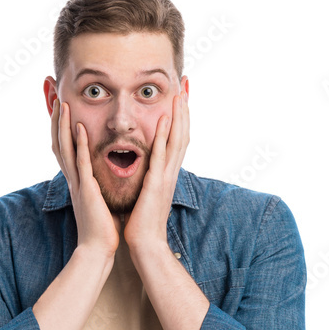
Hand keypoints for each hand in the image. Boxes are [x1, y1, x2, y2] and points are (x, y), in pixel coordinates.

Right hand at [50, 99, 119, 256]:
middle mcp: (73, 178)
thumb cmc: (102, 228)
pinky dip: (79, 144)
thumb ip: (96, 185)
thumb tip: (102, 176)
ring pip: (66, 148)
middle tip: (52, 97)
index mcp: (77, 180)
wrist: (99, 249)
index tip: (59, 107)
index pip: (65, 148)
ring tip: (62, 104)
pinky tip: (79, 127)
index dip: (60, 127)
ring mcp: (77, 183)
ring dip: (63, 126)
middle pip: (59, 142)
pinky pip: (81, 163)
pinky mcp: (86, 190)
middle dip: (55, 119)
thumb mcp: (98, 200)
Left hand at [124, 91, 189, 251]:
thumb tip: (148, 168)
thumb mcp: (148, 193)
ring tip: (179, 94)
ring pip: (176, 141)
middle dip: (184, 109)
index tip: (181, 96)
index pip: (177, 139)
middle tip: (185, 85)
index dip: (181, 117)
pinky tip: (163, 120)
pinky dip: (162, 137)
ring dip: (178, 116)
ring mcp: (165, 177)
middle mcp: (170, 172)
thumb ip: (150, 177)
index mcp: (167, 173)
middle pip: (183, 134)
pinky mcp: (156, 184)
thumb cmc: (143, 221)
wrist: (145, 244)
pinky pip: (160, 156)